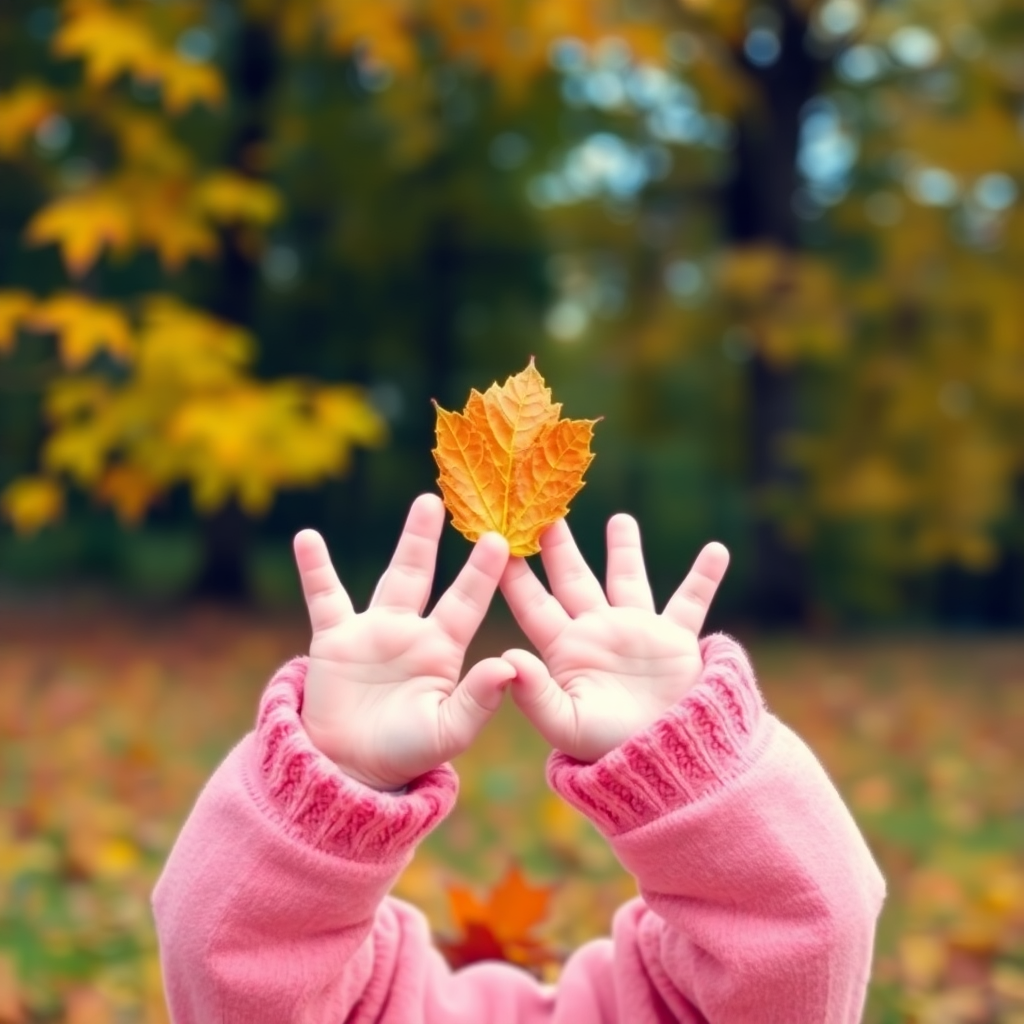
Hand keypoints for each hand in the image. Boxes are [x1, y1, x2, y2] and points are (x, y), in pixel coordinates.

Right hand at [293, 493, 513, 791]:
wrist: (350, 769)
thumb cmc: (406, 753)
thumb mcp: (448, 731)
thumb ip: (478, 701)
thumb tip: (511, 667)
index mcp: (442, 651)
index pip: (467, 603)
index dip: (482, 573)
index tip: (500, 539)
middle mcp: (411, 631)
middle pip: (426, 575)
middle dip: (436, 540)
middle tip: (449, 500)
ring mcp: (373, 631)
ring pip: (391, 576)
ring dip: (408, 541)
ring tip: (424, 502)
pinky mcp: (333, 639)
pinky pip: (323, 597)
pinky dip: (314, 569)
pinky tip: (307, 538)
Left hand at [499, 515, 728, 762]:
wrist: (665, 764)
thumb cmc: (609, 748)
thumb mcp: (564, 724)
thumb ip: (535, 693)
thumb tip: (507, 658)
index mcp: (566, 649)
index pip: (533, 602)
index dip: (516, 574)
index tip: (500, 538)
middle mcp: (598, 633)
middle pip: (573, 579)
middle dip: (559, 548)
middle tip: (547, 514)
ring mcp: (637, 633)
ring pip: (628, 579)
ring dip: (625, 549)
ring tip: (620, 518)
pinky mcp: (676, 640)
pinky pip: (692, 601)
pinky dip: (705, 576)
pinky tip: (718, 548)